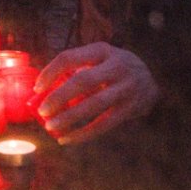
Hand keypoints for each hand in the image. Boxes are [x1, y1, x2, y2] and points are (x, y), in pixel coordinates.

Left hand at [33, 42, 159, 144]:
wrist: (153, 77)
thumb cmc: (112, 68)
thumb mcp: (99, 58)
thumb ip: (77, 69)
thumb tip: (42, 91)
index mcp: (102, 50)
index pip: (70, 57)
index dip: (50, 72)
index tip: (37, 88)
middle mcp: (116, 66)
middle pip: (83, 81)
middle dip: (59, 96)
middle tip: (42, 110)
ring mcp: (126, 88)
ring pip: (94, 105)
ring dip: (70, 117)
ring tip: (51, 126)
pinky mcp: (131, 108)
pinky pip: (104, 124)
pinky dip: (84, 134)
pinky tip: (66, 139)